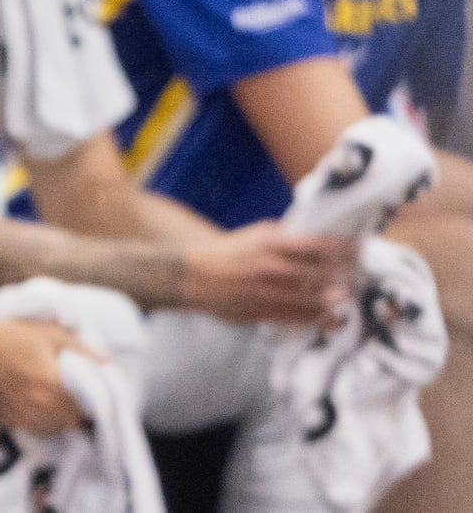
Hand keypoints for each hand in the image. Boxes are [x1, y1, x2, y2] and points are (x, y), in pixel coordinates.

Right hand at [0, 315, 91, 435]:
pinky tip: (41, 411)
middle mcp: (41, 406)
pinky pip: (34, 430)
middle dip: (77, 414)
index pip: (85, 409)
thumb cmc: (10, 336)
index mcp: (55, 387)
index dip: (91, 404)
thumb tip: (108, 361)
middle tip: (76, 400)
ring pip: (54, 430)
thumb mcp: (49, 334)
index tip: (91, 396)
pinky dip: (42, 425)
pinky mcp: (9, 417)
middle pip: (71, 423)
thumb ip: (81, 349)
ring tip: (59, 406)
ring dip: (61, 422)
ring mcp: (24, 415)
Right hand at [182, 220, 356, 325]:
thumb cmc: (229, 252)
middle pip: (323, 272)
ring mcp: (269, 291)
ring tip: (350, 296)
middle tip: (363, 276)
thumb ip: (286, 239)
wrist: (192, 275)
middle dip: (347, 274)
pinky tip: (334, 320)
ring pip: (315, 297)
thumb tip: (320, 240)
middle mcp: (273, 265)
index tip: (362, 249)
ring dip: (337, 298)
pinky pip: (300, 317)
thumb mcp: (256, 236)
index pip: (320, 245)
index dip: (345, 248)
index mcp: (271, 242)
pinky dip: (321, 319)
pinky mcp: (264, 310)